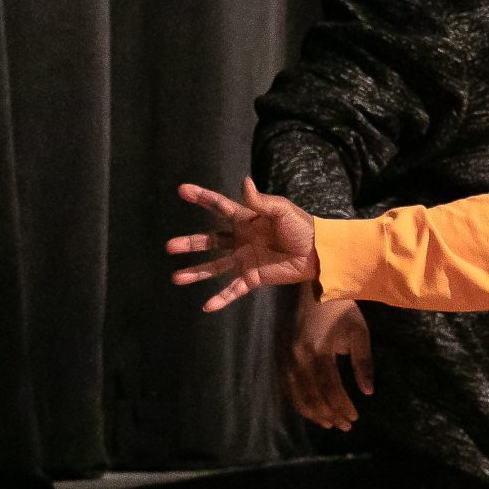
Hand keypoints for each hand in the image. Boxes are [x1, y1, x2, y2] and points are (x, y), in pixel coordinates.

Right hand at [167, 179, 317, 310]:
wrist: (318, 253)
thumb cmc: (302, 228)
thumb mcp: (282, 211)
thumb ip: (260, 201)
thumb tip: (244, 182)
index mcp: (246, 219)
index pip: (218, 207)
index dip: (201, 198)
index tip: (182, 190)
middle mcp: (241, 239)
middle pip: (210, 241)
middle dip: (190, 243)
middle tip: (169, 246)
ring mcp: (245, 259)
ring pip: (215, 267)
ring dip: (196, 273)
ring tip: (176, 277)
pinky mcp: (253, 277)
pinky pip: (234, 289)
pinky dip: (221, 298)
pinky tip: (206, 306)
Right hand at [282, 298, 374, 429]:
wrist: (313, 286)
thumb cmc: (341, 309)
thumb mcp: (359, 332)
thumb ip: (363, 363)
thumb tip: (367, 392)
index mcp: (319, 349)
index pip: (331, 388)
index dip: (343, 406)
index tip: (354, 418)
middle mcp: (298, 356)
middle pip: (312, 396)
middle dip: (329, 414)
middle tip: (344, 426)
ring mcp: (284, 357)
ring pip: (296, 395)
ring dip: (313, 413)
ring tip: (329, 423)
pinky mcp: (278, 356)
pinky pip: (286, 386)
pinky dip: (299, 401)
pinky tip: (312, 409)